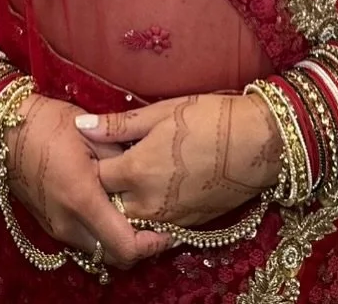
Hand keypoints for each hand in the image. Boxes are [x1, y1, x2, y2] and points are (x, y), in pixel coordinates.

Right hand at [4, 94, 171, 269]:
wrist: (4, 131)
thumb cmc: (50, 124)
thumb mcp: (93, 135)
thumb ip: (121, 163)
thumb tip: (146, 179)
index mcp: (82, 200)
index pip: (124, 246)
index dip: (152, 244)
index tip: (170, 230)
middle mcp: (68, 224)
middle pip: (113, 256)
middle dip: (139, 246)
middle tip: (158, 223)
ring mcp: (57, 228)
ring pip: (98, 251)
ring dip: (119, 240)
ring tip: (138, 215)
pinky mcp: (50, 226)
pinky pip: (84, 241)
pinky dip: (102, 234)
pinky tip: (113, 209)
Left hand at [79, 93, 281, 228]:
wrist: (258, 144)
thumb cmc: (210, 118)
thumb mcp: (162, 112)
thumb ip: (118, 125)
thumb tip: (80, 127)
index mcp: (137, 170)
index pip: (96, 176)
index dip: (93, 160)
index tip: (99, 145)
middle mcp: (148, 202)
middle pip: (109, 203)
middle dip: (106, 186)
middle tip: (116, 159)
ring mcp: (167, 218)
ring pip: (130, 217)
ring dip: (126, 200)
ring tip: (137, 171)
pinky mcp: (186, 226)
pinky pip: (154, 224)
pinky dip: (149, 209)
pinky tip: (160, 184)